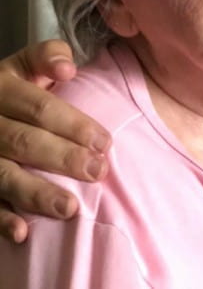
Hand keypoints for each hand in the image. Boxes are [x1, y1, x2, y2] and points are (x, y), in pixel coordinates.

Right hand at [0, 40, 110, 242]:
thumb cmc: (11, 87)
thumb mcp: (23, 64)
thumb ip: (47, 56)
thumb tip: (68, 68)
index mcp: (1, 87)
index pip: (39, 107)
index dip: (73, 124)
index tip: (105, 142)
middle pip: (24, 142)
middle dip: (63, 159)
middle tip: (97, 172)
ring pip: (2, 175)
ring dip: (36, 194)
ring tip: (70, 208)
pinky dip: (0, 219)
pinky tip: (22, 233)